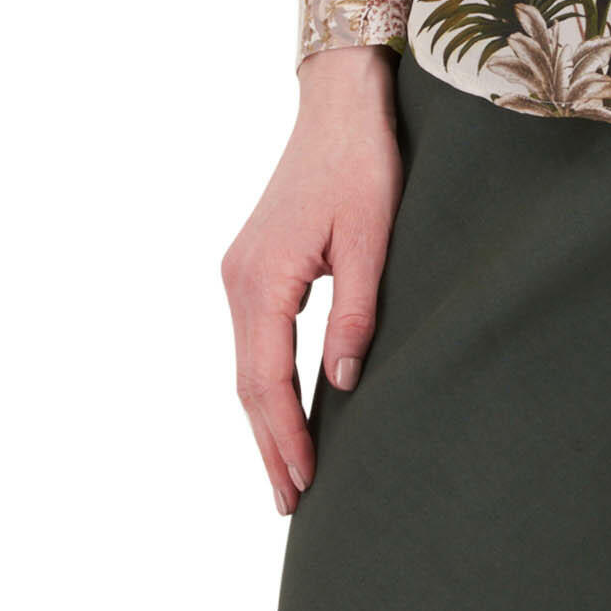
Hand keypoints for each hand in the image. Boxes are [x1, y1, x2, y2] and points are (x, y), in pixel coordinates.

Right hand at [221, 47, 401, 514]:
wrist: (338, 105)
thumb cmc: (362, 164)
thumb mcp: (372, 239)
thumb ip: (357, 313)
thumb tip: (344, 382)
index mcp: (262, 278)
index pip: (267, 380)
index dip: (284, 437)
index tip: (304, 484)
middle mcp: (238, 280)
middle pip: (247, 384)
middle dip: (268, 446)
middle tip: (290, 505)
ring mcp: (240, 274)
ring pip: (247, 367)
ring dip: (266, 423)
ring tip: (287, 476)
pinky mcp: (253, 268)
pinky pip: (254, 343)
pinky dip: (267, 387)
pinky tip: (285, 414)